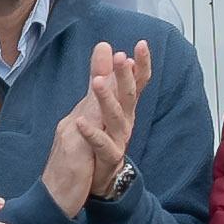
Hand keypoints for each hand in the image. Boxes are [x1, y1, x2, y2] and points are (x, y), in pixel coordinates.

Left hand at [45, 39, 150, 212]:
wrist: (96, 178)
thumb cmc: (100, 137)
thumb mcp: (99, 102)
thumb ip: (103, 74)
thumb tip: (104, 46)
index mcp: (124, 106)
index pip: (136, 82)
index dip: (141, 65)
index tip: (142, 44)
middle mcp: (125, 121)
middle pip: (129, 96)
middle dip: (126, 76)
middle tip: (121, 58)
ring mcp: (119, 140)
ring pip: (116, 118)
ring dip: (107, 99)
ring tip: (97, 82)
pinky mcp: (108, 157)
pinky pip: (101, 145)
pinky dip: (91, 133)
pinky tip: (80, 122)